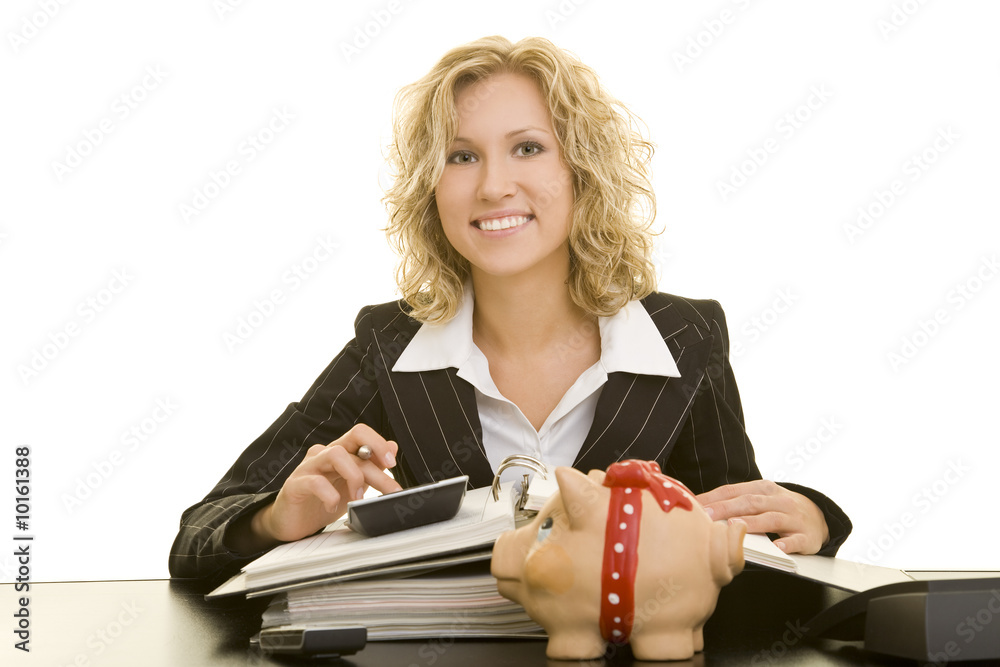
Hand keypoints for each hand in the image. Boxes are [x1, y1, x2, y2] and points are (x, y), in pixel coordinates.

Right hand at [246, 424, 401, 549]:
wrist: (292, 523)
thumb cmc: (322, 502)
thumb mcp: (353, 485)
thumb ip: (370, 466)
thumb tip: (393, 446)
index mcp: (339, 452)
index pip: (360, 433)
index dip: (379, 443)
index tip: (393, 464)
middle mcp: (323, 454)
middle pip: (354, 445)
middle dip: (378, 470)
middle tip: (392, 490)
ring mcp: (308, 467)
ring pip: (335, 454)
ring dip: (354, 476)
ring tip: (358, 498)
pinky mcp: (294, 484)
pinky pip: (315, 482)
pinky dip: (330, 495)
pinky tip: (333, 506)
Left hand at [695, 480, 828, 554]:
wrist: (819, 516)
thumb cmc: (780, 507)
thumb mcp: (762, 498)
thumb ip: (737, 501)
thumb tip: (704, 508)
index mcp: (763, 489)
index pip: (734, 491)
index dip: (714, 497)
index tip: (695, 504)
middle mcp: (778, 500)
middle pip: (749, 503)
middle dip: (726, 509)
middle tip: (707, 516)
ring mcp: (793, 518)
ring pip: (770, 520)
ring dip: (752, 524)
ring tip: (734, 528)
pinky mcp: (806, 536)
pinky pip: (796, 540)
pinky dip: (787, 544)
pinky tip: (777, 547)